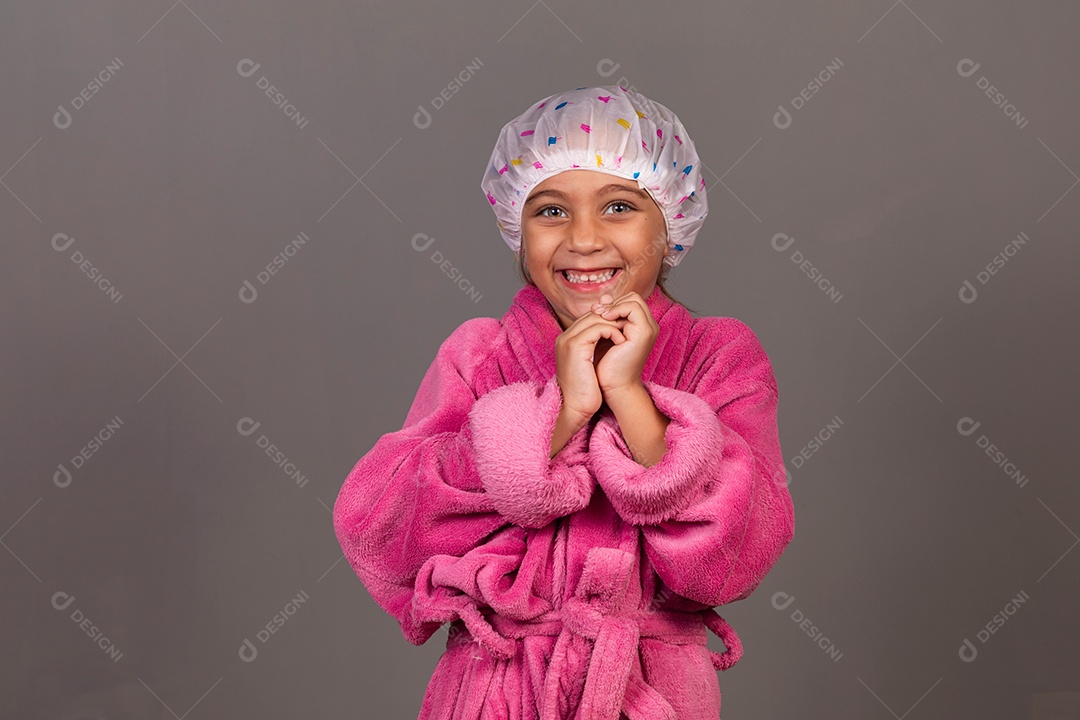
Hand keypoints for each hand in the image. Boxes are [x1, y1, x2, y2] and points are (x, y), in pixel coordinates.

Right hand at [553, 302, 628, 422]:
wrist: (575, 407)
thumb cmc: (585, 391)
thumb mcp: (590, 364)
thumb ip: (596, 348)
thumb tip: (612, 339)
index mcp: (567, 341)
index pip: (589, 318)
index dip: (608, 320)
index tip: (625, 327)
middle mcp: (565, 337)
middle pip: (592, 314)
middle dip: (613, 318)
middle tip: (630, 326)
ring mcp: (568, 340)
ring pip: (596, 318)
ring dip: (615, 324)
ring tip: (628, 333)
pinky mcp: (575, 346)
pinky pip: (598, 328)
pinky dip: (613, 332)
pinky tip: (622, 341)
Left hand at [589, 292, 658, 396]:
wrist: (614, 386)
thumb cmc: (607, 364)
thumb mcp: (605, 334)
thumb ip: (607, 316)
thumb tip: (604, 297)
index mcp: (641, 326)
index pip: (629, 301)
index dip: (612, 302)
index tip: (595, 311)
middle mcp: (648, 326)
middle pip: (633, 297)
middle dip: (613, 301)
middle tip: (596, 311)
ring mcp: (649, 328)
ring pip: (634, 299)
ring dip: (613, 305)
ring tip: (599, 315)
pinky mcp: (644, 332)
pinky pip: (632, 308)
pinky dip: (616, 309)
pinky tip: (604, 318)